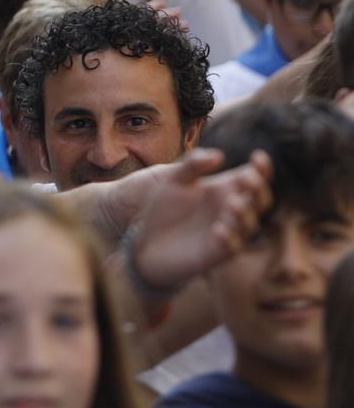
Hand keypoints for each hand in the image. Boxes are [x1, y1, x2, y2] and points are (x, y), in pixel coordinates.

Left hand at [127, 147, 272, 294]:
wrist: (146, 241)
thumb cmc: (164, 208)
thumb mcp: (174, 181)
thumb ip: (193, 165)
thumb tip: (218, 155)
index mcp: (225, 189)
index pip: (253, 177)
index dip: (261, 168)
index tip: (258, 156)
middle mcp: (232, 211)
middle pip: (259, 200)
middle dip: (258, 189)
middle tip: (248, 178)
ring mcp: (228, 232)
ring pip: (249, 224)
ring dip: (244, 213)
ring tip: (232, 202)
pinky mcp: (216, 253)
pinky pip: (231, 248)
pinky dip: (229, 239)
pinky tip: (218, 230)